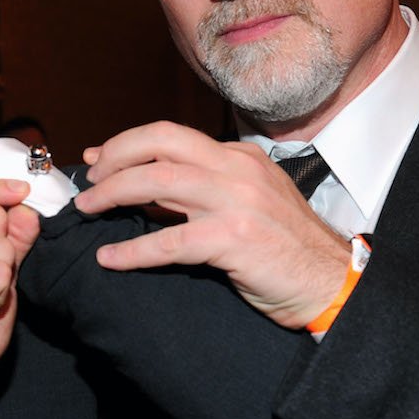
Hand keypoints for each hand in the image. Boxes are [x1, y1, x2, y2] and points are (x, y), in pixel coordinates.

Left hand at [73, 121, 348, 328]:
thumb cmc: (284, 249)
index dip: (127, 144)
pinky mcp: (234, 238)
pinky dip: (133, 250)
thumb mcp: (245, 203)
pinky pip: (169, 241)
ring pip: (158, 182)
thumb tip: (141, 184)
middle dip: (115, 157)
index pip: (171, 136)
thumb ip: (201, 190)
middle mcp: (237, 169)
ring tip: (87, 210)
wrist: (331, 282)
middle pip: (160, 143)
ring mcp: (237, 200)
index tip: (97, 158)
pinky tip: (110, 258)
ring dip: (113, 194)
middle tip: (89, 181)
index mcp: (239, 157)